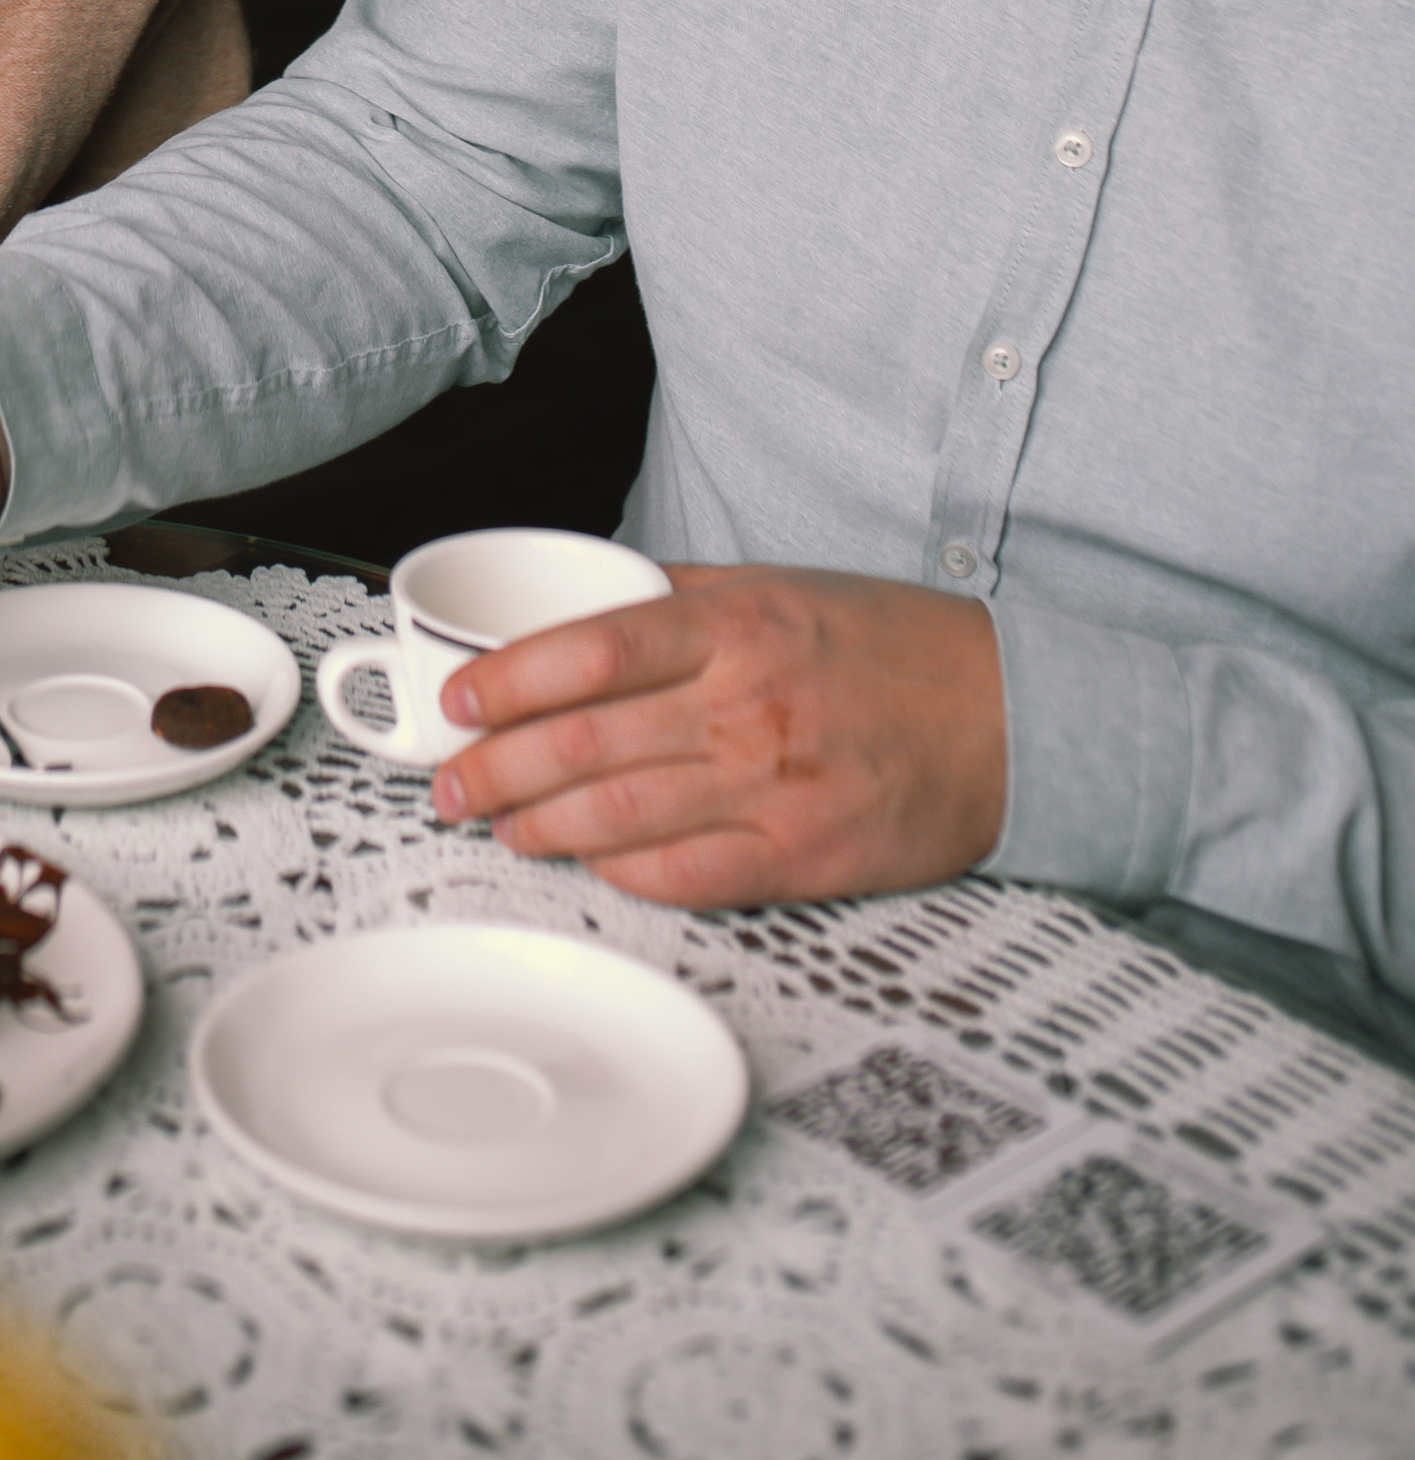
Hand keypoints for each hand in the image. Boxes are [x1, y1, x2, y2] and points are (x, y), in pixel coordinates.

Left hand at [431, 564, 1006, 906]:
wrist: (1008, 716)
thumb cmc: (889, 645)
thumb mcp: (780, 585)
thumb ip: (680, 595)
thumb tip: (583, 598)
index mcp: (735, 624)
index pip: (591, 649)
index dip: (510, 678)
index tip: (458, 698)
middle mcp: (746, 704)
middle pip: (589, 741)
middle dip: (499, 767)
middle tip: (450, 783)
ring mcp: (774, 785)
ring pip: (623, 817)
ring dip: (542, 827)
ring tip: (498, 826)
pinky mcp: (803, 855)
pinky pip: (688, 875)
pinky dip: (624, 873)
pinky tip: (587, 863)